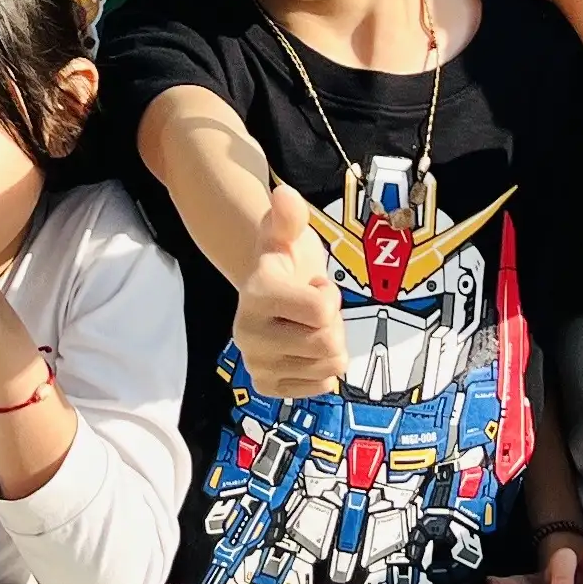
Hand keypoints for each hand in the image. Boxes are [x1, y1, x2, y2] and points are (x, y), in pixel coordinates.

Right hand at [231, 183, 344, 399]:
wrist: (268, 293)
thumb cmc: (284, 264)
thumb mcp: (286, 235)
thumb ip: (289, 216)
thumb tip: (285, 196)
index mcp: (257, 294)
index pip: (322, 312)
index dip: (329, 296)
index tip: (315, 286)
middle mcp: (248, 334)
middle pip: (328, 345)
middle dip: (334, 325)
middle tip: (316, 312)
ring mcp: (256, 364)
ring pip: (329, 367)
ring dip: (329, 347)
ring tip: (310, 329)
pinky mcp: (267, 386)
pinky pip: (320, 387)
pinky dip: (322, 370)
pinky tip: (305, 351)